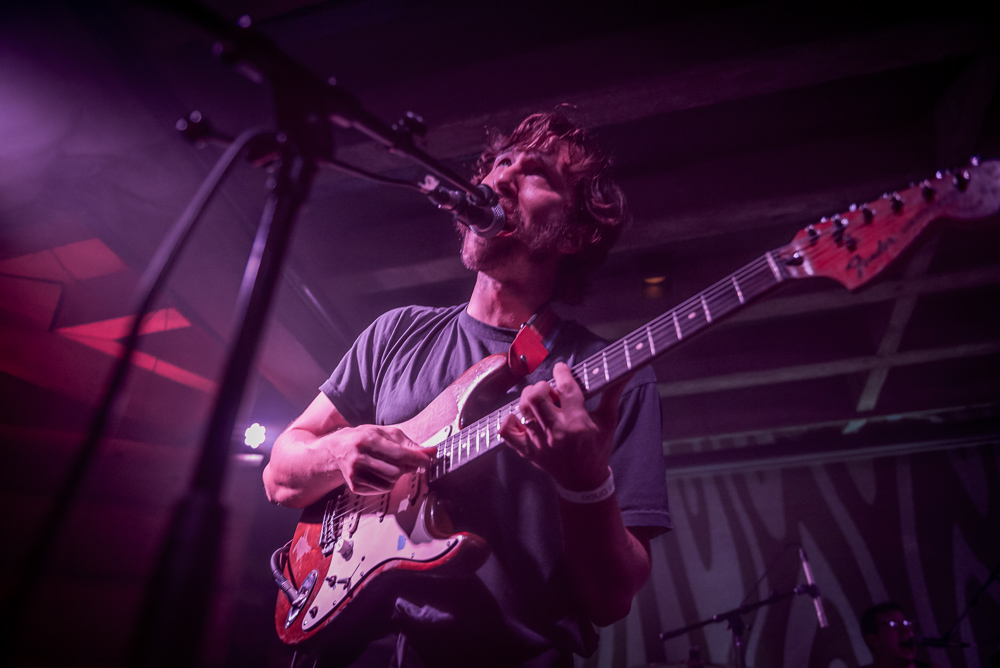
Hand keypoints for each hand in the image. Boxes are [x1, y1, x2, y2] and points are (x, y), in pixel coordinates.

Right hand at [326, 425, 435, 494]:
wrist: (337, 449)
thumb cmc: (364, 438)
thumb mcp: (385, 433)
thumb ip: (409, 443)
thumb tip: (431, 451)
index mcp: (367, 440)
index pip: (398, 454)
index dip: (417, 459)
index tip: (428, 460)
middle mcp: (359, 457)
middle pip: (396, 471)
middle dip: (408, 468)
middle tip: (409, 462)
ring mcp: (355, 474)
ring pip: (390, 483)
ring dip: (398, 476)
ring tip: (393, 466)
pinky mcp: (355, 486)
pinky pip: (382, 490)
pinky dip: (388, 483)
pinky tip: (382, 473)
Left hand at [499, 363, 629, 490]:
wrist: (583, 481)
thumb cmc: (597, 448)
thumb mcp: (608, 421)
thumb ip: (613, 394)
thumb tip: (626, 372)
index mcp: (578, 423)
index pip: (565, 388)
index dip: (561, 372)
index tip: (561, 369)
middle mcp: (556, 432)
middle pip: (536, 396)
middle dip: (542, 387)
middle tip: (550, 393)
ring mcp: (539, 442)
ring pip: (523, 409)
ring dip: (530, 400)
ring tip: (541, 405)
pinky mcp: (527, 450)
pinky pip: (507, 432)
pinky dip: (509, 420)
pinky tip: (521, 417)